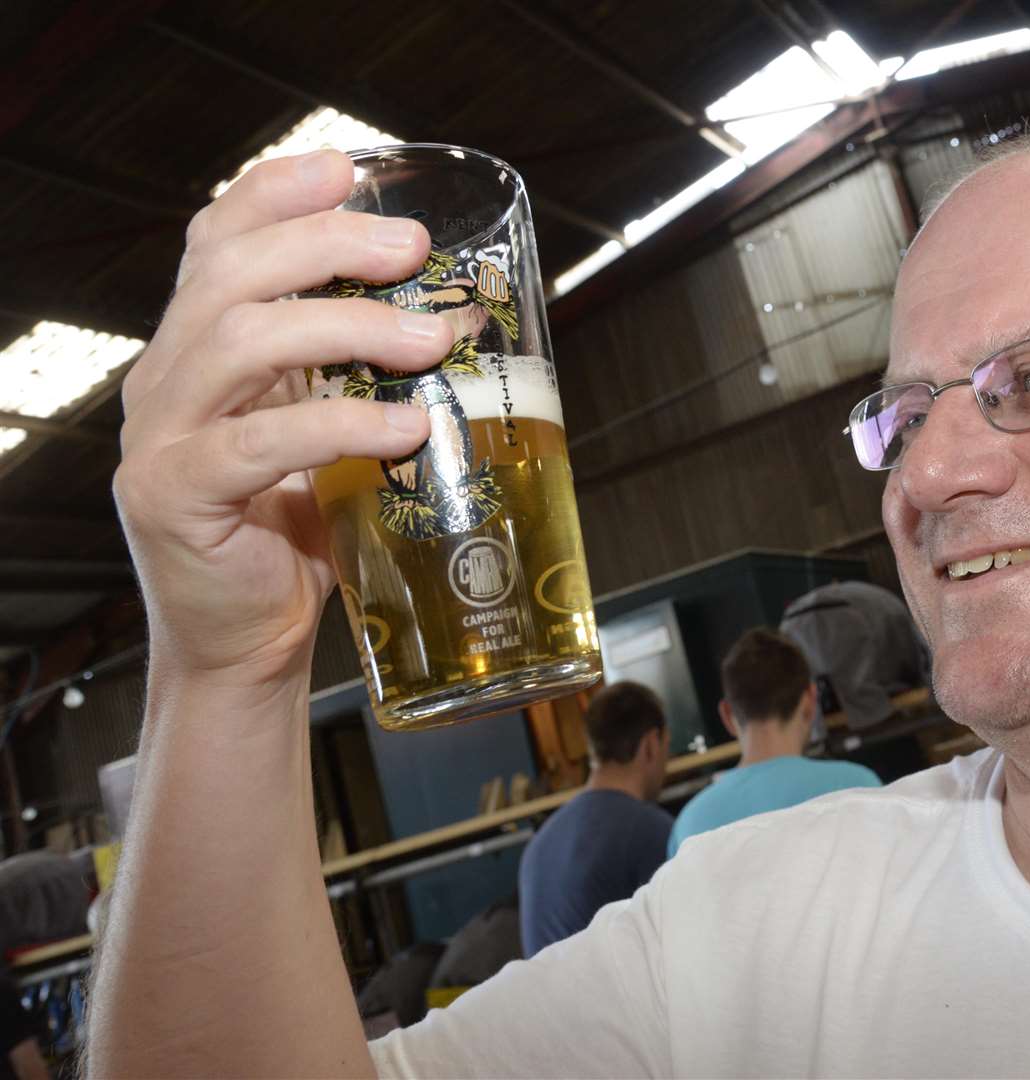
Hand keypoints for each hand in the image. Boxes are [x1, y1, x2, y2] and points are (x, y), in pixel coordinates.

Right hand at [114, 149, 452, 691]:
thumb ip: (363, 373)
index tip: (351, 166)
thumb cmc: (302, 534)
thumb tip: (464, 321)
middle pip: (231, 272)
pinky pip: (256, 443)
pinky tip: (406, 424)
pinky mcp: (172, 497)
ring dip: (346, 324)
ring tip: (431, 340)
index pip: (219, 239)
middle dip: (328, 244)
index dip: (277, 191)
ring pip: (238, 339)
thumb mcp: (334, 433)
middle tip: (414, 249)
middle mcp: (168, 378)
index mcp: (202, 348)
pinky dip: (340, 422)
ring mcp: (160, 436)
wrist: (251, 645)